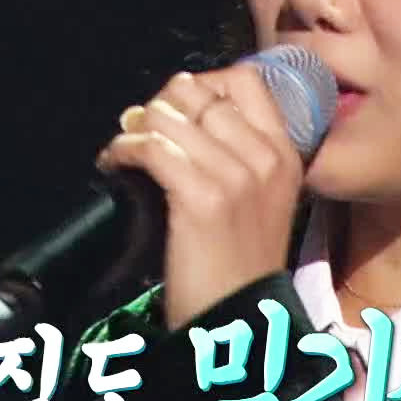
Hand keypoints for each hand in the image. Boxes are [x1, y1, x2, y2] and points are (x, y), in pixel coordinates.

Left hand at [97, 65, 304, 331]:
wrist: (238, 320)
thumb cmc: (240, 265)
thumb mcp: (261, 200)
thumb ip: (238, 155)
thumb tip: (179, 115)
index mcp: (286, 153)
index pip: (247, 81)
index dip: (203, 83)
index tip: (178, 106)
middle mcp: (266, 157)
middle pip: (200, 94)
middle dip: (162, 105)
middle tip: (141, 130)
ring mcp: (236, 176)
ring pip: (171, 116)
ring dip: (136, 129)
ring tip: (123, 151)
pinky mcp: (203, 198)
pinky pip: (152, 149)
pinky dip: (123, 151)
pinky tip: (114, 165)